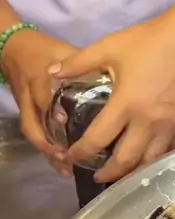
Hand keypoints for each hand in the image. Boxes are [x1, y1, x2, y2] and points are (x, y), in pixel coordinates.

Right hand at [2, 30, 76, 175]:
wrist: (15, 48)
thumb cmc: (46, 50)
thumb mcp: (64, 51)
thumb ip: (85, 65)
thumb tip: (114, 81)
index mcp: (41, 79)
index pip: (45, 97)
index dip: (53, 112)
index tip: (64, 123)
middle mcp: (31, 97)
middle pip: (35, 124)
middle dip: (50, 144)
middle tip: (70, 159)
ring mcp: (26, 107)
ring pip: (33, 133)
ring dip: (48, 152)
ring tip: (66, 170)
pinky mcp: (26, 113)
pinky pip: (34, 134)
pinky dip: (46, 150)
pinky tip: (60, 165)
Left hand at [51, 8, 174, 183]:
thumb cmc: (150, 41)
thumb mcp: (110, 47)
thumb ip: (78, 62)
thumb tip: (52, 73)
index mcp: (126, 104)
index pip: (97, 139)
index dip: (80, 152)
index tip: (71, 156)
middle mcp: (149, 121)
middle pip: (126, 160)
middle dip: (109, 174)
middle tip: (98, 177)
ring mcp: (172, 124)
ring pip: (151, 160)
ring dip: (134, 170)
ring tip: (123, 172)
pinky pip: (172, 148)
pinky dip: (159, 155)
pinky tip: (151, 155)